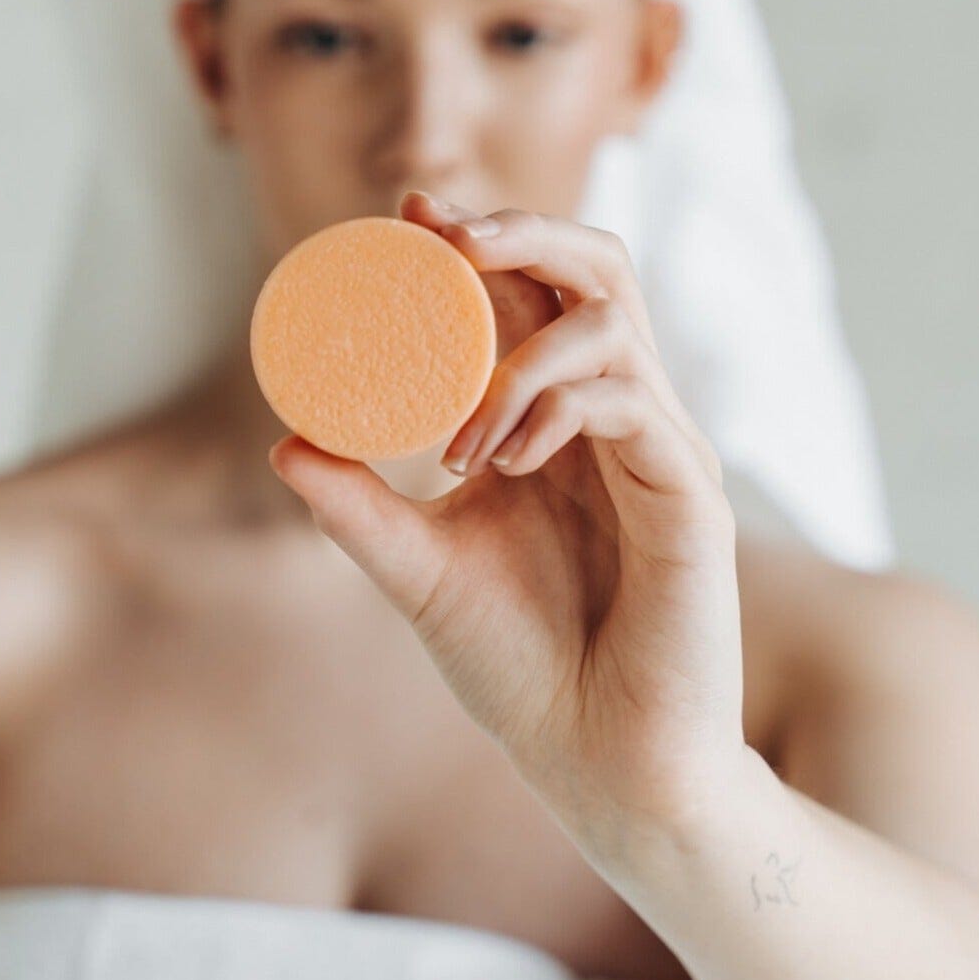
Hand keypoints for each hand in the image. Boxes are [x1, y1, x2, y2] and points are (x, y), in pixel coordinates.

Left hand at [267, 190, 747, 850]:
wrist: (603, 770)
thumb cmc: (525, 669)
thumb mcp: (422, 572)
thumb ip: (360, 510)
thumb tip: (285, 443)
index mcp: (561, 421)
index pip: (534, 294)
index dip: (480, 238)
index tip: (409, 210)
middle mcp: (619, 417)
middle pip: (596, 270)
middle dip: (522, 229)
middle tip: (445, 231)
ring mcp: (662, 449)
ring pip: (614, 322)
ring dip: (520, 350)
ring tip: (459, 434)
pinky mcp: (693, 495)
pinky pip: (633, 404)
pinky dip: (559, 406)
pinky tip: (505, 458)